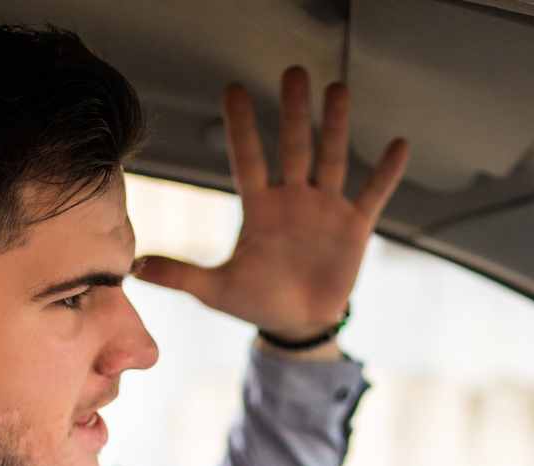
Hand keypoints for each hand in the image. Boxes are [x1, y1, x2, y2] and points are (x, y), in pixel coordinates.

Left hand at [134, 66, 409, 340]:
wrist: (297, 323)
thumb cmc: (256, 301)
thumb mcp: (217, 290)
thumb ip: (181, 275)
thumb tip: (135, 268)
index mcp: (259, 209)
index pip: (248, 159)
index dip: (242, 127)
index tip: (233, 90)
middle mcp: (292, 199)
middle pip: (294, 147)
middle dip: (295, 112)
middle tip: (294, 73)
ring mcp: (325, 208)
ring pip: (331, 158)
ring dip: (336, 126)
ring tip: (338, 90)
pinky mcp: (354, 226)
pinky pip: (372, 194)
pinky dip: (386, 172)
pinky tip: (398, 144)